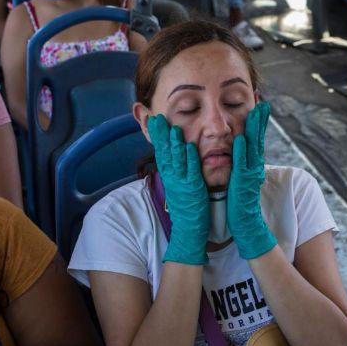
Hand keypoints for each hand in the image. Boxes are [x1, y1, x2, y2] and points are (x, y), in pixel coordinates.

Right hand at [149, 115, 210, 264]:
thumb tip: (171, 154)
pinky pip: (191, 172)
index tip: (153, 120)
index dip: (156, 135)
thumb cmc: (186, 203)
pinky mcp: (193, 189)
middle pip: (165, 153)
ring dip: (175, 144)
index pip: (160, 151)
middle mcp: (172, 177)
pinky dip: (190, 159)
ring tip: (173, 129)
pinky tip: (190, 147)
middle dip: (161, 135)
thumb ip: (175, 167)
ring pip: (177, 160)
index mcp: (169, 175)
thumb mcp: (177, 183)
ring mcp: (182, 183)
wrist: (189, 227)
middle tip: (157, 118)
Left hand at [228, 102, 276, 259]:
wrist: (244, 223)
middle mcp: (254, 166)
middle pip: (258, 139)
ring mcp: (250, 174)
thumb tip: (240, 148)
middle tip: (262, 102)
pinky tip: (241, 139)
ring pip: (253, 148)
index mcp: (252, 164)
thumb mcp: (241, 177)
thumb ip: (242, 162)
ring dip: (254, 130)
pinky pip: (242, 165)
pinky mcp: (242, 184)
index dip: (258, 122)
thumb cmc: (239, 200)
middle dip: (260, 120)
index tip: (259, 104)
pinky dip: (242, 152)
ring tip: (254, 113)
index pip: (256, 138)